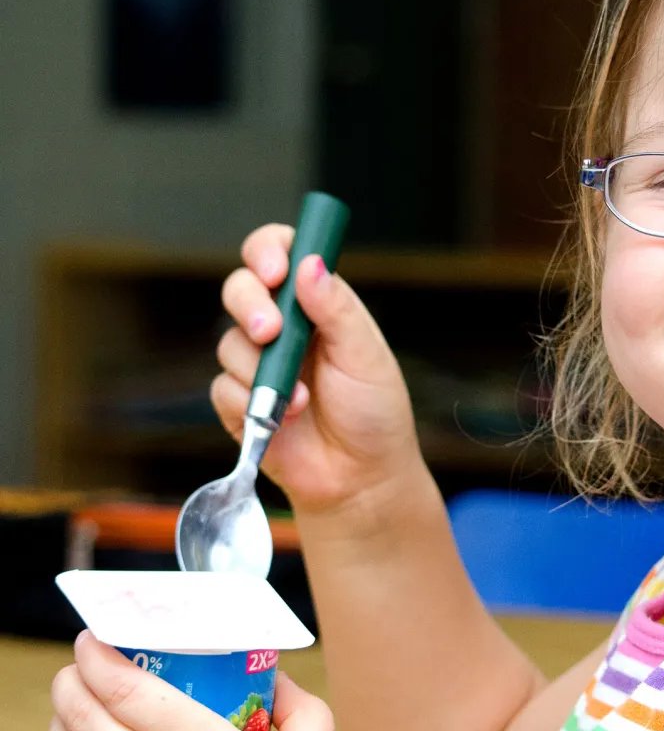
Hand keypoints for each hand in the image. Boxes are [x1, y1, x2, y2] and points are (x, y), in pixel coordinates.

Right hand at [214, 224, 421, 510]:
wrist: (361, 479)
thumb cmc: (374, 413)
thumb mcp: (366, 355)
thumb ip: (338, 308)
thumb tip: (309, 263)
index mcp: (315, 304)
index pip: (279, 253)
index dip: (268, 250)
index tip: (275, 271)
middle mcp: (282, 327)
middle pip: (239, 288)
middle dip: (249, 305)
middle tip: (271, 333)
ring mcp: (257, 365)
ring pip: (228, 342)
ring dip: (262, 371)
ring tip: (300, 400)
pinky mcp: (238, 403)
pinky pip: (221, 387)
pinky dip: (249, 402)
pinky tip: (284, 420)